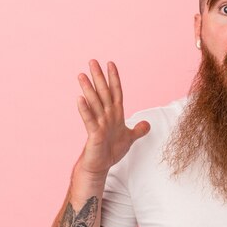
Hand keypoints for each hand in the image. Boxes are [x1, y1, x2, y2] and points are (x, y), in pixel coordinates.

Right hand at [76, 60, 149, 175]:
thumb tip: (147, 124)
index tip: (111, 64)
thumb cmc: (111, 150)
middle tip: (92, 61)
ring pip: (94, 103)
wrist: (100, 165)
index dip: (114, 79)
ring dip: (88, 89)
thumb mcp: (129, 139)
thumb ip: (138, 130)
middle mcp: (106, 116)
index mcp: (115, 114)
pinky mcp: (94, 134)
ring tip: (81, 75)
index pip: (115, 92)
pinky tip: (79, 98)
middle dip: (99, 77)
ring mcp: (99, 123)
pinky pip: (89, 120)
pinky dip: (85, 109)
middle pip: (103, 93)